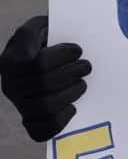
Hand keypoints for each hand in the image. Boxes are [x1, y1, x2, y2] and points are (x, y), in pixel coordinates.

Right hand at [0, 17, 90, 141]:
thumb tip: (28, 57)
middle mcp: (11, 85)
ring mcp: (20, 105)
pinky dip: (60, 120)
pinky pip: (42, 130)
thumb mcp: (38, 27)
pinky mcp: (31, 121)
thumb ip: (30, 35)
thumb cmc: (47, 41)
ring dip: (71, 93)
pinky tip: (72, 107)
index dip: (61, 56)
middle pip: (44, 83)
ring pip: (45, 106)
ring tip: (82, 83)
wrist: (50, 58)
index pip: (36, 63)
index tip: (77, 49)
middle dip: (72, 73)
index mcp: (9, 62)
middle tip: (87, 65)